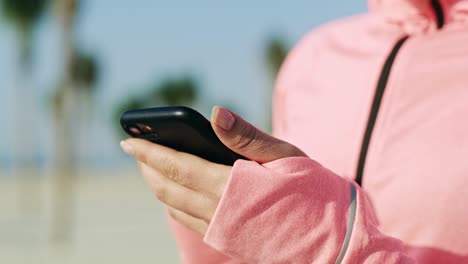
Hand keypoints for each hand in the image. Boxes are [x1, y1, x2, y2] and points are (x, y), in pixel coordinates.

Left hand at [120, 106, 305, 234]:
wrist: (332, 237)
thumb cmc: (313, 190)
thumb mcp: (284, 155)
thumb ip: (246, 135)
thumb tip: (214, 112)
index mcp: (230, 186)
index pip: (177, 166)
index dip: (150, 153)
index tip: (129, 141)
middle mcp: (219, 211)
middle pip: (168, 188)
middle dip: (147, 168)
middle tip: (135, 150)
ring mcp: (221, 230)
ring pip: (174, 207)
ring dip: (158, 186)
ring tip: (151, 168)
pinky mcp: (227, 240)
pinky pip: (189, 221)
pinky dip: (174, 203)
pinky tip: (175, 192)